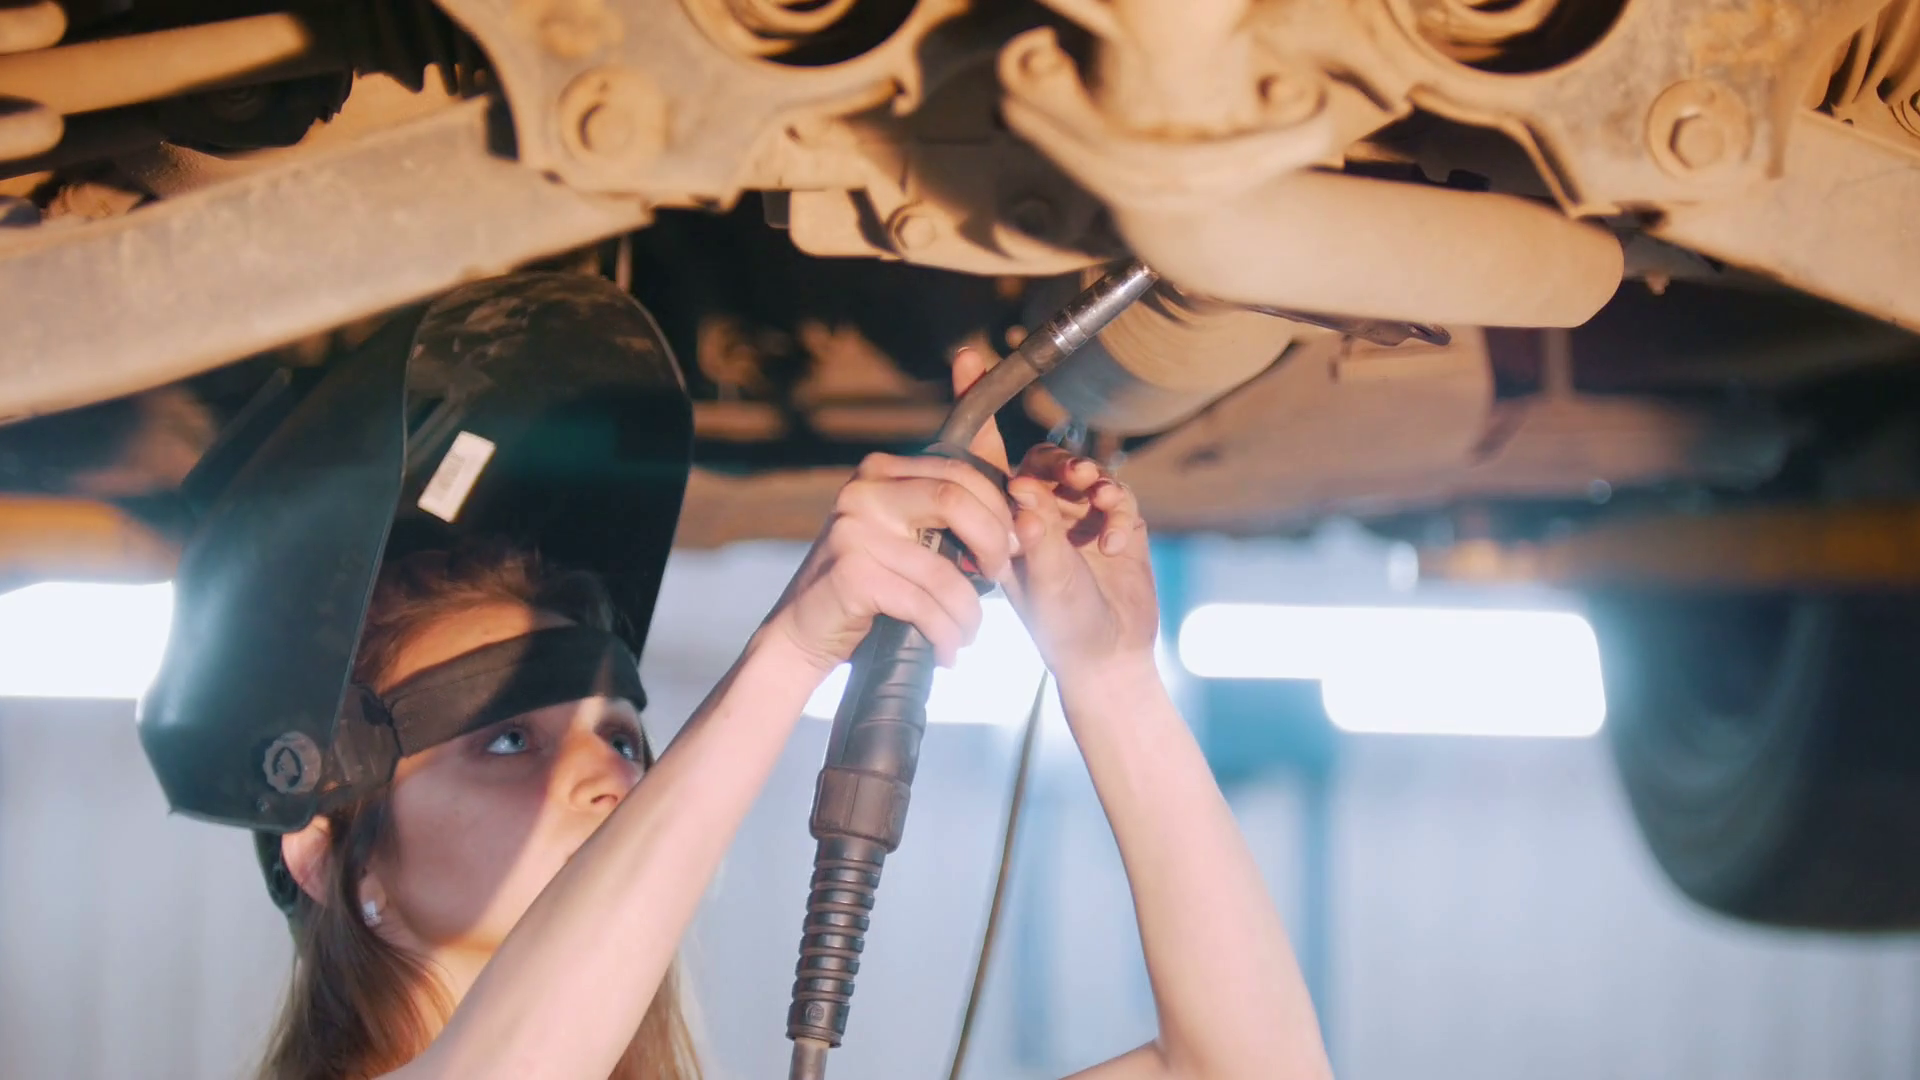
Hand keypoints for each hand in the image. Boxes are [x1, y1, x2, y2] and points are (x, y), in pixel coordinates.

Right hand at [763, 428, 1016, 675]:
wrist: (801, 634)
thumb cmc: (864, 588)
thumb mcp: (901, 536)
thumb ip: (941, 515)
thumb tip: (1010, 499)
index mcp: (880, 473)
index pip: (958, 471)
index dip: (997, 509)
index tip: (1012, 545)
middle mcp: (863, 492)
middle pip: (955, 500)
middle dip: (993, 543)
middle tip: (1000, 578)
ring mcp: (853, 531)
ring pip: (943, 570)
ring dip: (968, 611)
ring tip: (969, 632)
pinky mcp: (852, 574)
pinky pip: (922, 604)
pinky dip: (944, 634)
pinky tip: (946, 651)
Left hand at [943, 347, 1159, 680]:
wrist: (1109, 660)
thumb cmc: (1063, 632)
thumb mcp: (1045, 591)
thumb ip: (1041, 544)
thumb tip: (1024, 497)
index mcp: (1006, 524)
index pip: (986, 458)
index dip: (977, 408)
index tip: (966, 360)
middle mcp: (1039, 514)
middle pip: (1045, 458)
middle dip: (1060, 461)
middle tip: (1072, 478)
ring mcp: (1078, 518)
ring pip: (1085, 471)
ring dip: (1094, 479)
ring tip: (1097, 498)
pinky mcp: (1116, 524)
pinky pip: (1118, 495)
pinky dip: (1118, 510)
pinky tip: (1114, 539)